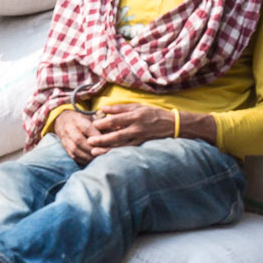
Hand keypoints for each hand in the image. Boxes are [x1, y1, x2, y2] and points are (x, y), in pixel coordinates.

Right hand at [52, 107, 105, 164]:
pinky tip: (92, 161)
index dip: (98, 137)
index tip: (109, 142)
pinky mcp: (65, 147)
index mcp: (78, 119)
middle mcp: (69, 129)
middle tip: (106, 154)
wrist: (63, 120)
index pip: (87, 129)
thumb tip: (119, 130)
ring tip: (100, 159)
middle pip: (80, 141)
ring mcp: (65, 139)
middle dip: (94, 149)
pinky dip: (83, 160)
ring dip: (89, 156)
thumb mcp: (93, 118)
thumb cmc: (83, 119)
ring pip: (76, 150)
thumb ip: (104, 124)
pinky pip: (73, 156)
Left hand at [86, 103, 214, 150]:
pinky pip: (127, 151)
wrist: (172, 125)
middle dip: (102, 139)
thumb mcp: (137, 106)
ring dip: (106, 150)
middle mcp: (137, 128)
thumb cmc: (152, 114)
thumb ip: (120, 108)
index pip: (116, 120)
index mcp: (135, 116)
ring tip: (94, 152)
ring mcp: (140, 139)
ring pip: (121, 146)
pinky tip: (107, 156)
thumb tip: (103, 109)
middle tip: (89, 141)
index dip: (103, 123)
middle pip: (116, 135)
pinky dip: (116, 154)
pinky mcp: (142, 146)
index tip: (93, 125)